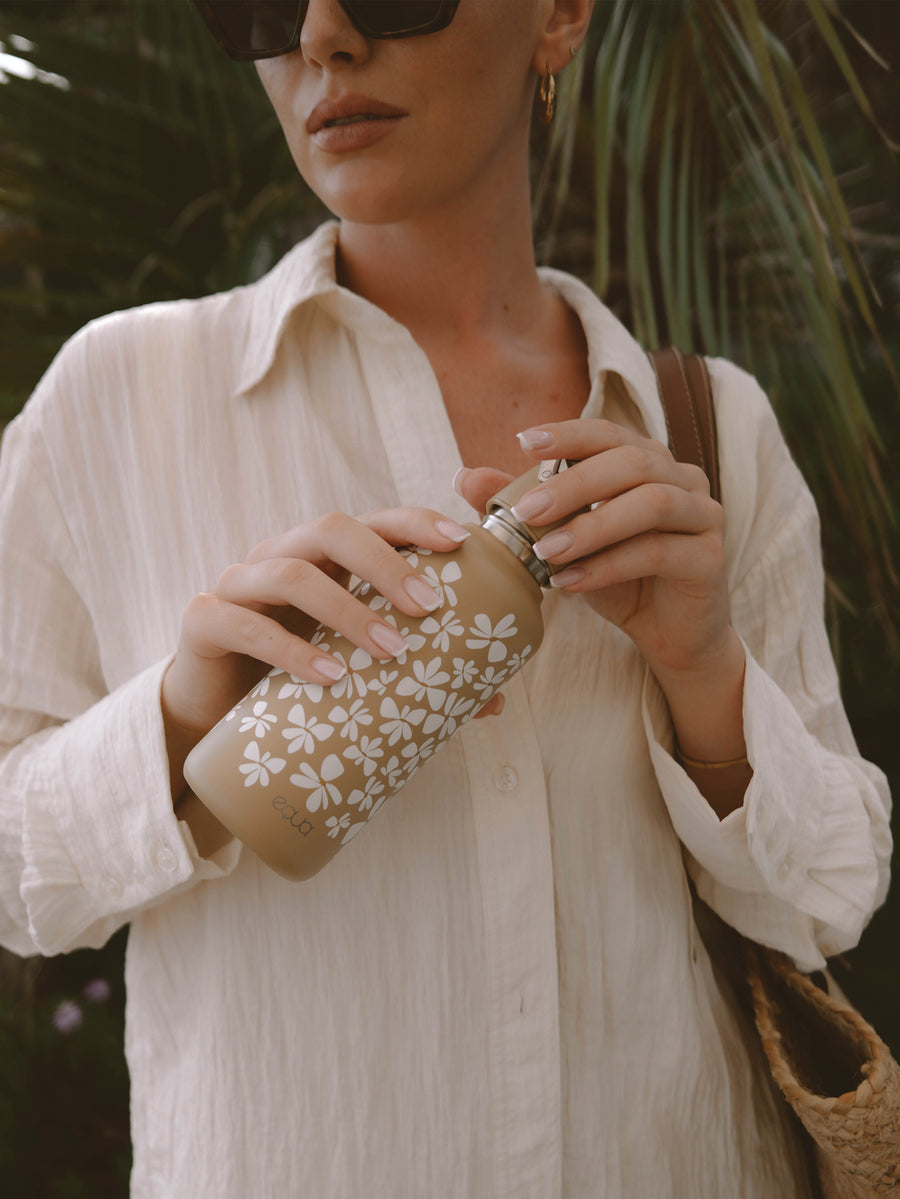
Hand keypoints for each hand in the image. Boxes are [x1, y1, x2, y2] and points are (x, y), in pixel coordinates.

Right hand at [161, 508, 474, 796]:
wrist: (211, 717)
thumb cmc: (292, 681)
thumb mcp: (355, 669)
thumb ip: (413, 676)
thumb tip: (490, 701)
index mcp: (321, 559)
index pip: (371, 522)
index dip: (414, 522)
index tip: (459, 541)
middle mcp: (279, 557)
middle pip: (331, 530)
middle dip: (386, 562)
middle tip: (428, 608)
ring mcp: (238, 585)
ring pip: (291, 573)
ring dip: (347, 608)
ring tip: (389, 651)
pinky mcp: (204, 622)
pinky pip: (245, 624)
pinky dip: (290, 650)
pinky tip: (328, 677)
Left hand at [455, 421, 750, 818]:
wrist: (670, 637)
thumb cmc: (618, 579)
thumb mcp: (565, 541)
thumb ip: (524, 507)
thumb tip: (464, 476)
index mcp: (649, 463)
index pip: (609, 433)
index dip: (570, 433)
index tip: (524, 442)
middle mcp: (684, 479)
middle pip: (632, 462)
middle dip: (574, 483)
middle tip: (526, 510)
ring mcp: (704, 515)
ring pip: (651, 503)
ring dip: (592, 526)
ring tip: (545, 552)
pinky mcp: (710, 558)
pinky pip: (658, 552)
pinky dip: (608, 566)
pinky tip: (570, 584)